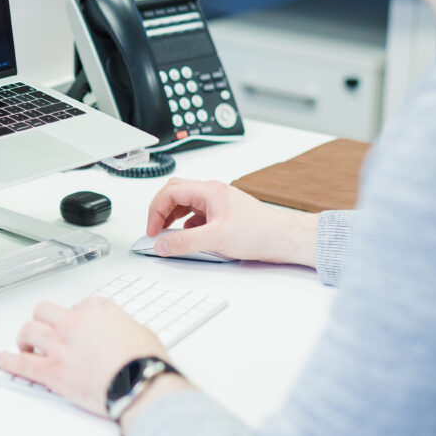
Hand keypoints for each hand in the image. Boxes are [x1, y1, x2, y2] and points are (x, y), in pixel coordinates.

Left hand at [0, 298, 178, 416]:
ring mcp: (61, 346)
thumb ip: (121, 326)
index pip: (75, 305)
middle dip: (42, 320)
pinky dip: (9, 361)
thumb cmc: (146, 362)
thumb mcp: (140, 331)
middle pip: (44, 311)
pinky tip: (3, 359)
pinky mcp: (53, 372)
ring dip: (24, 338)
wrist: (143, 386)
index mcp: (96, 308)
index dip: (74, 319)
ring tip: (25, 345)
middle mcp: (74, 322)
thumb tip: (118, 332)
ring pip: (29, 331)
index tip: (75, 329)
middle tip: (42, 331)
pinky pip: (22, 364)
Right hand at [147, 177, 318, 266]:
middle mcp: (212, 193)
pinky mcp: (224, 214)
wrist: (283, 239)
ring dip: (173, 217)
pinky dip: (188, 225)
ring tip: (169, 234)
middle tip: (155, 229)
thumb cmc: (259, 232)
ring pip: (186, 204)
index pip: (170, 193)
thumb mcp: (215, 239)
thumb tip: (162, 244)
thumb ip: (184, 242)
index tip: (152, 230)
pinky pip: (198, 215)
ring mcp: (219, 203)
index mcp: (208, 191)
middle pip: (175, 193)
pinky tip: (191, 238)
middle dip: (161, 211)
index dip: (155, 211)